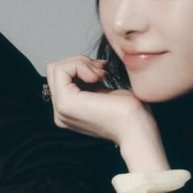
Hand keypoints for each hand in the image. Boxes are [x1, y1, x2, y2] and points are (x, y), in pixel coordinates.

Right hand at [45, 56, 169, 171]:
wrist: (137, 129)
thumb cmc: (129, 113)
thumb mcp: (104, 91)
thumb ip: (89, 82)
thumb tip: (86, 63)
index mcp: (69, 110)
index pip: (61, 76)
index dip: (81, 66)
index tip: (103, 71)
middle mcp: (60, 112)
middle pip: (55, 70)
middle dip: (80, 62)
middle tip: (102, 71)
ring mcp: (61, 109)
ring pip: (57, 68)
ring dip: (82, 63)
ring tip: (101, 75)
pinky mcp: (65, 103)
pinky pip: (61, 70)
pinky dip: (80, 65)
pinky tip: (98, 77)